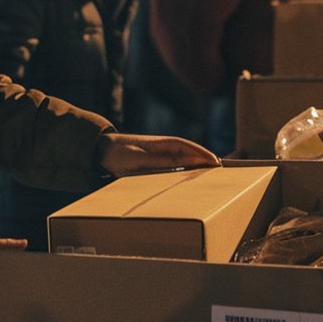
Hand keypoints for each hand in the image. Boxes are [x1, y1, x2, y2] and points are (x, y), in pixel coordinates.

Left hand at [96, 133, 219, 176]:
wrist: (101, 151)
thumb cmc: (119, 153)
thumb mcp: (139, 158)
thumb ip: (161, 160)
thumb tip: (184, 161)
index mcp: (162, 143)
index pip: (188, 147)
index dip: (203, 154)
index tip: (216, 162)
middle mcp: (164, 147)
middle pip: (189, 152)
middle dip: (204, 159)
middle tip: (221, 170)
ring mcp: (159, 154)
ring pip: (183, 159)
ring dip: (196, 165)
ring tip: (211, 175)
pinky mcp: (154, 162)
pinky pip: (174, 165)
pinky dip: (184, 170)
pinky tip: (189, 178)